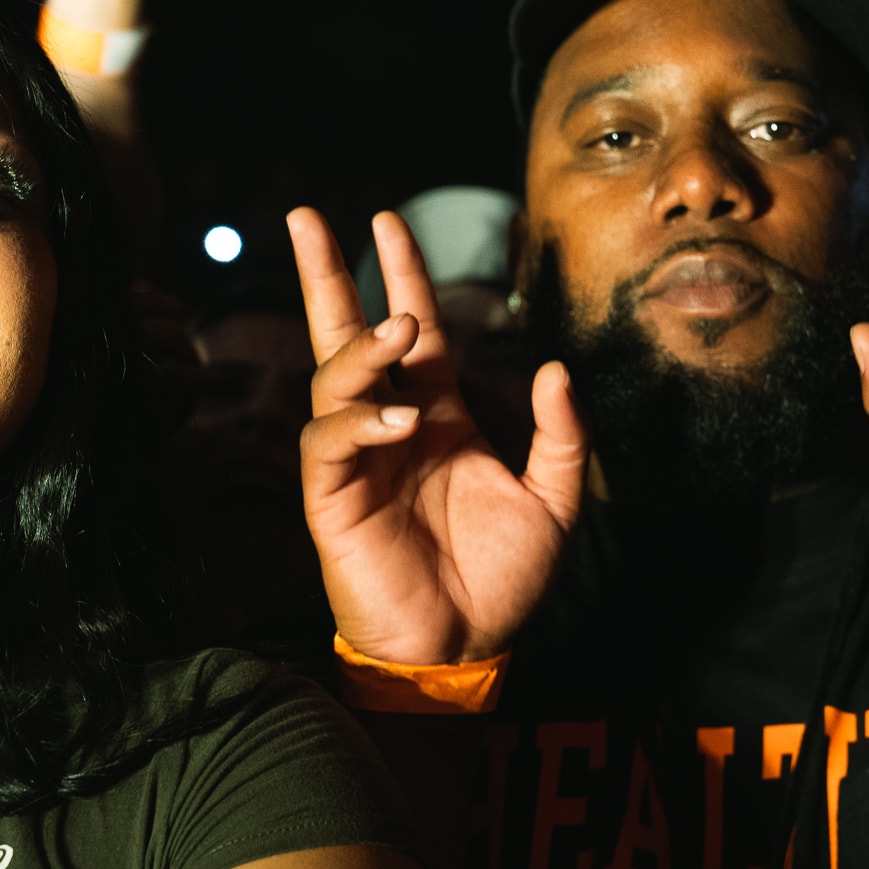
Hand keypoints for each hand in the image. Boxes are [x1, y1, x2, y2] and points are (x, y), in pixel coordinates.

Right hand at [290, 208, 586, 665]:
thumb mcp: (555, 502)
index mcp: (438, 418)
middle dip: (325, 275)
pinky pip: (329, 441)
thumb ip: (561, 437)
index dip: (402, 277)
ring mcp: (356, 461)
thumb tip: (555, 369)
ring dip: (364, 348)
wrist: (465, 651)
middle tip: (308, 218)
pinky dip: (360, 420)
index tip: (389, 223)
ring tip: (402, 331)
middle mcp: (390, 428)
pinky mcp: (332, 499)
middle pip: (346, 335)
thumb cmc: (501, 582)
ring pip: (333, 380)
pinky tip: (401, 421)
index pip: (415, 332)